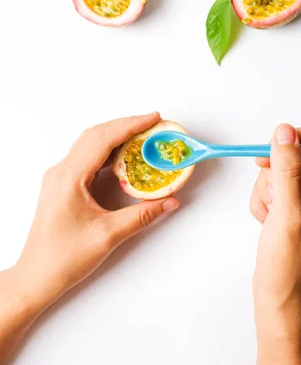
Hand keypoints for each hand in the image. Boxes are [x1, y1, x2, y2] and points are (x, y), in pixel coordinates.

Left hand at [13, 112, 178, 311]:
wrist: (36, 277)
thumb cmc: (64, 258)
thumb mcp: (108, 235)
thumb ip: (142, 215)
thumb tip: (169, 201)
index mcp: (69, 178)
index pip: (103, 140)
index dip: (131, 125)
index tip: (153, 118)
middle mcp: (61, 171)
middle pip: (96, 135)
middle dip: (126, 125)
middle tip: (153, 123)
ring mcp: (59, 177)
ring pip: (90, 143)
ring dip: (116, 135)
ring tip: (142, 135)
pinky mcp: (62, 185)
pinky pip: (86, 157)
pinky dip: (107, 150)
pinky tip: (123, 156)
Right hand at [251, 124, 300, 364]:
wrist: (280, 300)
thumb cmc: (290, 268)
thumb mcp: (287, 215)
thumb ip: (287, 170)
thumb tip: (285, 131)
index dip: (293, 140)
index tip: (270, 154)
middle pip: (299, 152)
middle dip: (276, 171)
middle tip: (271, 195)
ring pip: (282, 168)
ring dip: (268, 188)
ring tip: (269, 216)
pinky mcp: (298, 204)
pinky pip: (275, 184)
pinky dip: (265, 199)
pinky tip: (267, 222)